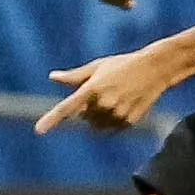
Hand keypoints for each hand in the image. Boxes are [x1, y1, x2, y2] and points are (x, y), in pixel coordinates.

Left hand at [35, 50, 175, 133]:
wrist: (155, 69)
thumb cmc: (123, 65)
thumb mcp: (98, 66)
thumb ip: (74, 76)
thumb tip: (52, 77)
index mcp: (93, 88)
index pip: (68, 107)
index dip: (52, 119)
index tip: (39, 130)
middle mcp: (104, 103)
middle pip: (82, 117)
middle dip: (86, 109)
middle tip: (102, 93)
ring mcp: (117, 114)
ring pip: (96, 126)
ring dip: (98, 117)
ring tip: (114, 99)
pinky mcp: (129, 122)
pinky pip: (111, 129)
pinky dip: (112, 121)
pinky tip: (123, 106)